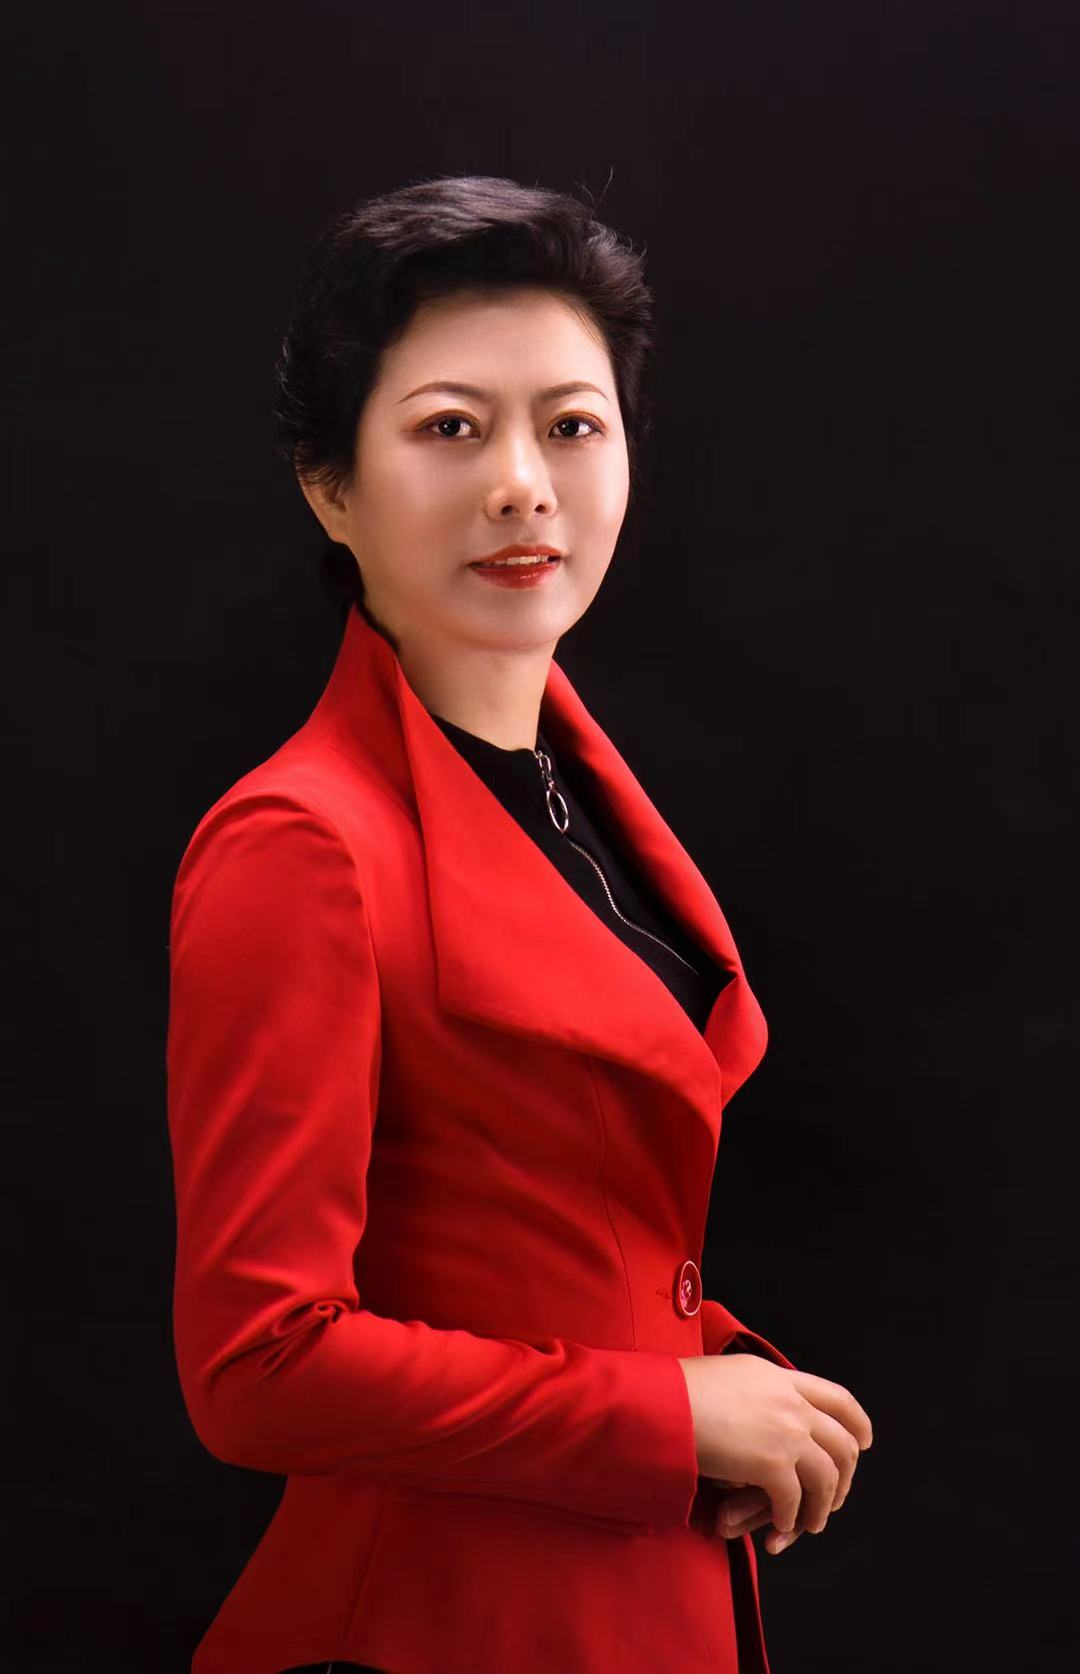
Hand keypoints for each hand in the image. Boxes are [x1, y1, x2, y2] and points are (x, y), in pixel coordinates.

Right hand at [677, 1352, 872, 1545]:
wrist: (660, 1402)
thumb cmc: (681, 1389)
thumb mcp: (730, 1375)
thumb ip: (759, 1391)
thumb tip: (767, 1413)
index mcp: (781, 1378)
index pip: (837, 1397)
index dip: (857, 1422)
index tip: (864, 1441)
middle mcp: (791, 1403)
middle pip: (842, 1442)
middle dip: (843, 1476)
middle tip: (832, 1497)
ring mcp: (786, 1432)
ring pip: (827, 1477)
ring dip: (820, 1506)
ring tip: (807, 1523)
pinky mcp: (772, 1463)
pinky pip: (794, 1501)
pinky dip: (789, 1518)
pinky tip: (776, 1525)